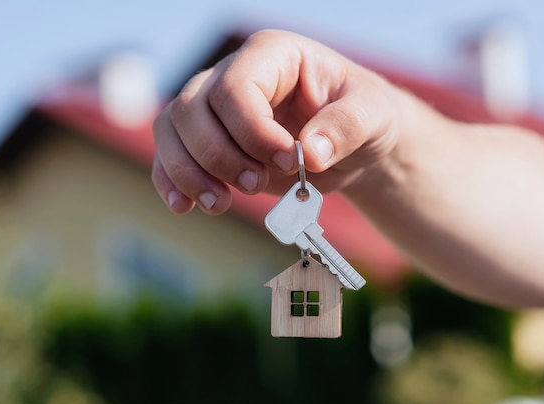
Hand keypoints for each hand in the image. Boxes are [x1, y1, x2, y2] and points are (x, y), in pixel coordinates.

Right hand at [152, 29, 411, 214]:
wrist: (351, 143)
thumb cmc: (362, 117)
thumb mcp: (373, 115)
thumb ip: (346, 127)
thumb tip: (311, 153)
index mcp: (273, 56)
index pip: (236, 87)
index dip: (253, 131)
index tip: (289, 161)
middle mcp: (234, 75)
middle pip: (193, 109)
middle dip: (219, 155)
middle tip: (256, 184)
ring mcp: (215, 108)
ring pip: (172, 130)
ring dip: (189, 173)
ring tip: (220, 204)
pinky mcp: (209, 141)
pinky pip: (170, 154)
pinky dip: (171, 182)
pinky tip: (186, 206)